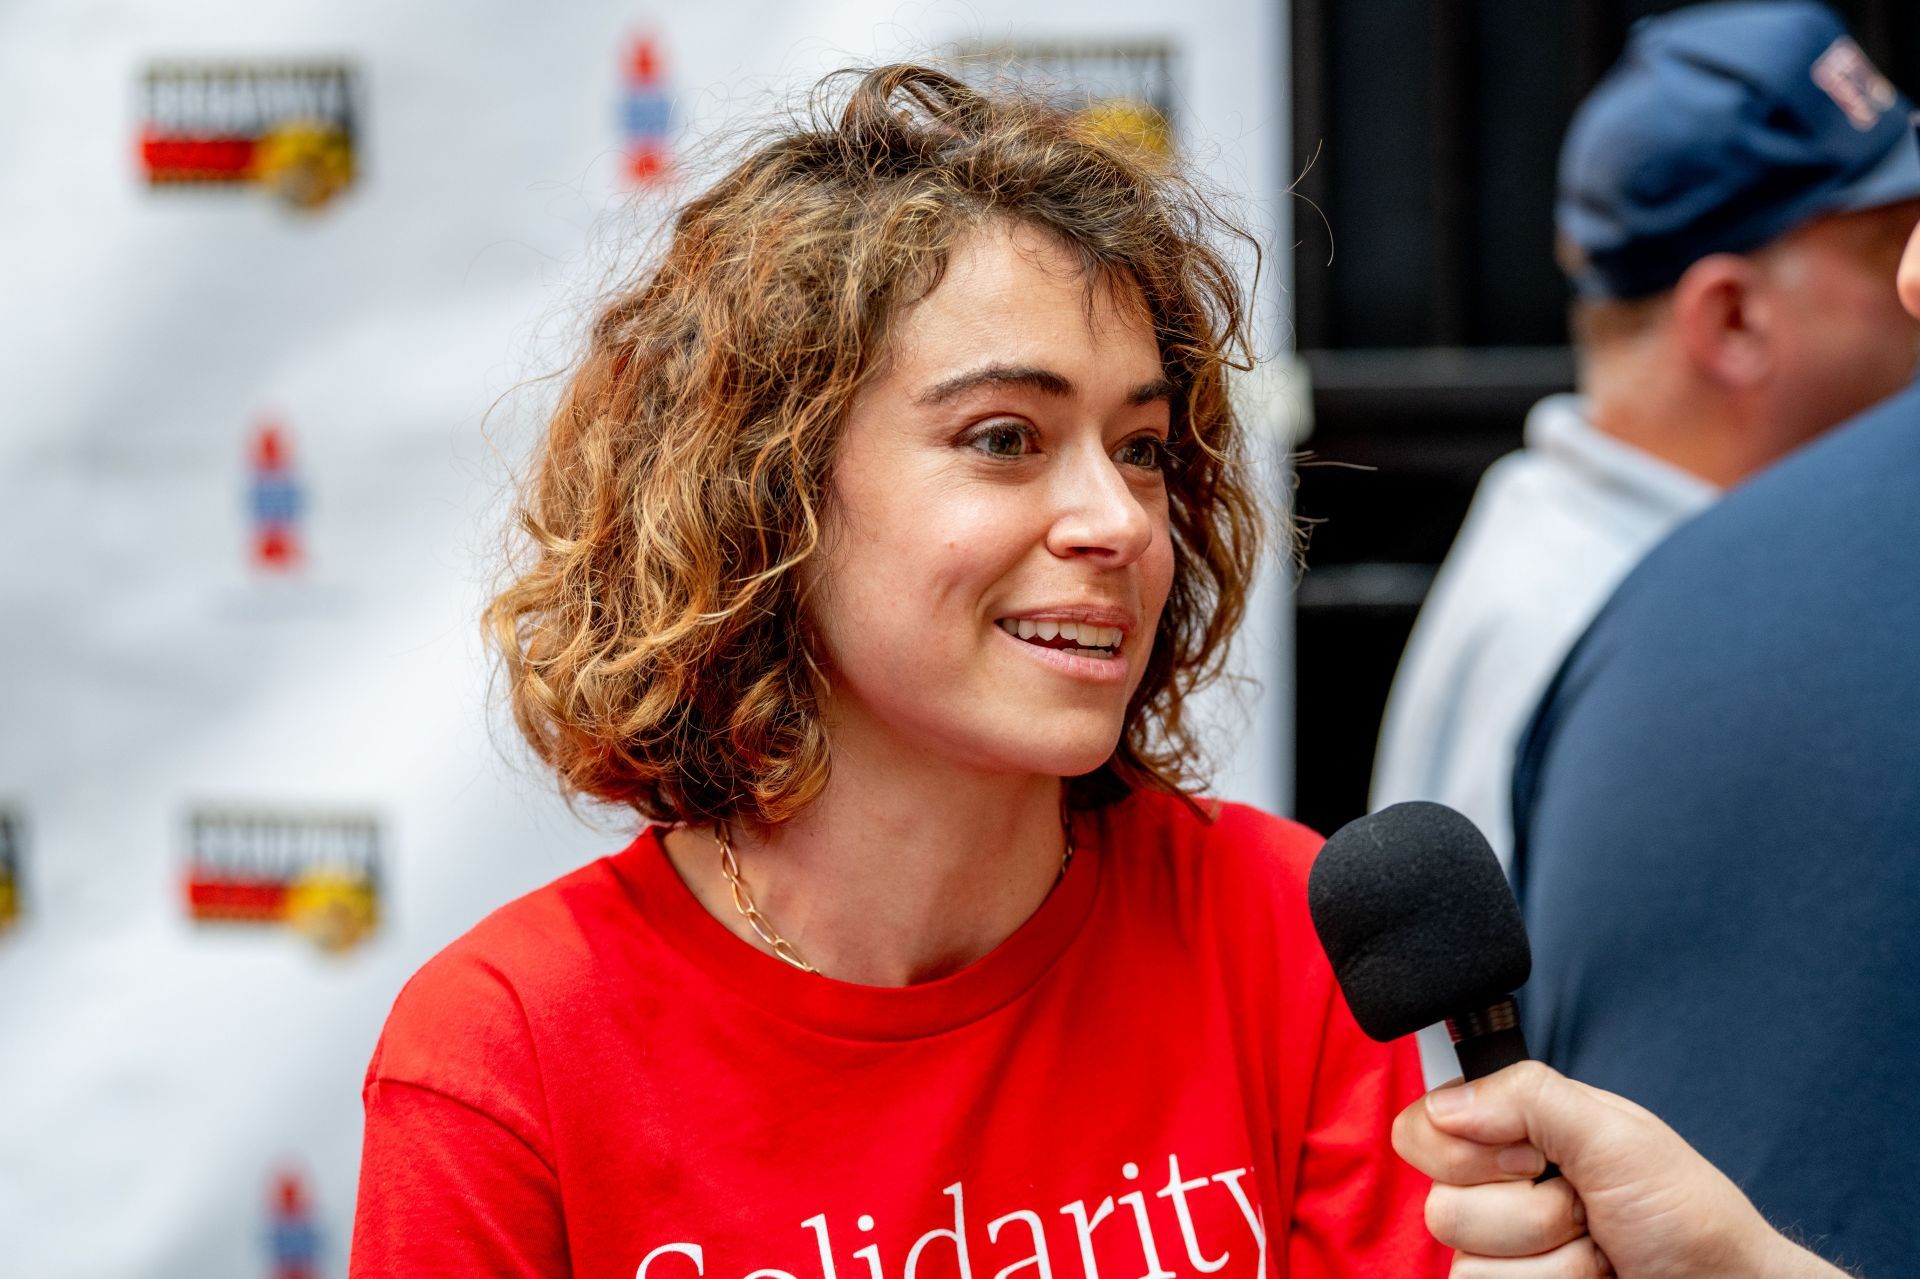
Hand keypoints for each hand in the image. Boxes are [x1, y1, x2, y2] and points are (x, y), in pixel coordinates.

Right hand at [1391, 1061, 1852, 1278]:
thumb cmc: (1687, 1215)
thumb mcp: (1616, 1134)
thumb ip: (1529, 1097)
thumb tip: (1446, 1105)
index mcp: (1510, 1136)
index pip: (1423, 1130)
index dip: (1465, 1149)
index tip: (1532, 1155)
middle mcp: (1496, 1196)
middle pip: (1441, 1206)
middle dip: (1529, 1215)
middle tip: (1585, 1208)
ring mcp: (1504, 1258)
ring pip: (1466, 1266)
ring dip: (1552, 1263)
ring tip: (1601, 1254)